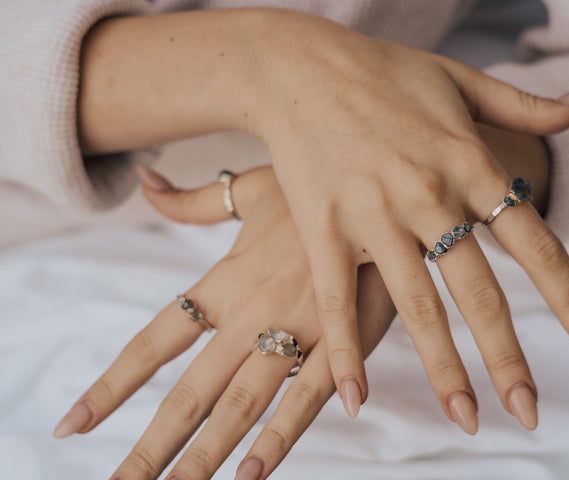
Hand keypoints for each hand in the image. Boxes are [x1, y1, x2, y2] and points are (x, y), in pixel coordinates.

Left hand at [53, 166, 395, 479]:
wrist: (378, 192)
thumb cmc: (311, 193)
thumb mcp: (249, 191)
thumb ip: (192, 201)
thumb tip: (144, 181)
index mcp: (224, 282)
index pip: (154, 341)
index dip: (112, 385)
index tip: (73, 425)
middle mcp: (249, 313)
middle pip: (190, 390)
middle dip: (153, 445)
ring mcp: (295, 330)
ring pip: (241, 404)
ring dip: (207, 454)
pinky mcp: (340, 343)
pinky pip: (307, 397)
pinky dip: (280, 437)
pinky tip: (251, 474)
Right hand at [250, 10, 568, 429]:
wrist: (299, 65)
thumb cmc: (384, 72)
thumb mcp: (463, 79)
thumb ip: (529, 104)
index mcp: (469, 162)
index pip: (535, 244)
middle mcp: (428, 196)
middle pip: (480, 292)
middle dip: (510, 358)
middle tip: (530, 412)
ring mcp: (373, 215)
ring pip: (416, 307)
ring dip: (444, 370)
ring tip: (466, 419)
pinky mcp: (323, 229)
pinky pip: (338, 299)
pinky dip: (347, 351)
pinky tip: (356, 398)